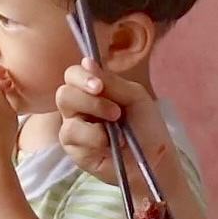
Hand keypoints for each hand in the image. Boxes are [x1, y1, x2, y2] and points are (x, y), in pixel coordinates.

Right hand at [54, 61, 167, 186]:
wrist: (153, 157)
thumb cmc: (146, 126)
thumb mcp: (134, 96)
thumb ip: (110, 81)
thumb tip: (86, 61)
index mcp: (92, 90)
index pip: (73, 75)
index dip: (81, 76)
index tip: (99, 85)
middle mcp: (78, 107)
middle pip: (64, 92)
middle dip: (88, 98)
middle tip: (113, 110)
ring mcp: (73, 127)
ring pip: (65, 111)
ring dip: (94, 113)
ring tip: (116, 125)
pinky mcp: (73, 148)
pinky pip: (71, 133)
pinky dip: (93, 136)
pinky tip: (109, 143)